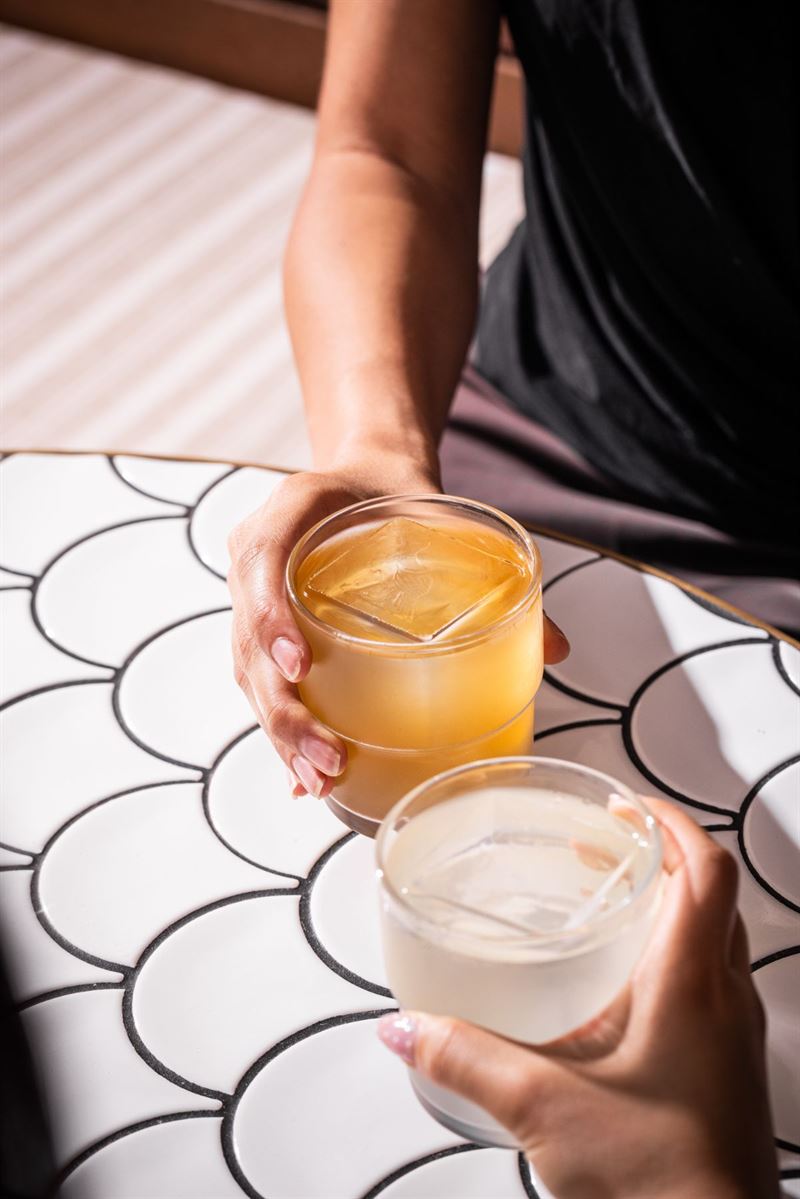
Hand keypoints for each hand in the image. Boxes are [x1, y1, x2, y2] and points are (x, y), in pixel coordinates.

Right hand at [227, 456, 569, 796]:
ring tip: (318, 780)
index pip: (260, 560)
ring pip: (248, 671)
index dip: (271, 615)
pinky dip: (281, 728)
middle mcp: (257, 557)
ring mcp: (255, 596)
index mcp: (289, 511)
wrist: (368, 478)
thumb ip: (495, 572)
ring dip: (280, 731)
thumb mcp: (442, 516)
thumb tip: (560, 648)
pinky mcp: (267, 628)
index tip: (299, 663)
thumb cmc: (399, 495)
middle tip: (327, 758)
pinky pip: (260, 681)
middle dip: (282, 707)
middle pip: (247, 639)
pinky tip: (301, 778)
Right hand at [378, 800, 778, 1198]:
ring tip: (603, 903)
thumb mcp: (546, 1110)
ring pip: (711, 940)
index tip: (624, 801)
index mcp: (694, 984)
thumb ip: (466, 1060)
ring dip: (664, 905)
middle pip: (710, 894)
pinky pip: (705, 988)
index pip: (706, 867)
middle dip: (658, 855)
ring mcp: (732, 1038)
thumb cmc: (666, 1187)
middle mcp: (725, 1000)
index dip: (668, 820)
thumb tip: (406, 1028)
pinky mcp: (724, 1073)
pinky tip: (613, 996)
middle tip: (602, 843)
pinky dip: (666, 961)